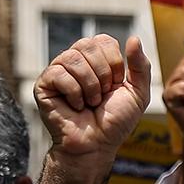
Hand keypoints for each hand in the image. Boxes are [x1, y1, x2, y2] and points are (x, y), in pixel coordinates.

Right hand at [34, 35, 153, 183]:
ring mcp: (58, 72)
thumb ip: (140, 66)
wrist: (97, 145)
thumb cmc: (115, 121)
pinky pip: (59, 73)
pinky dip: (75, 93)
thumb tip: (134, 38)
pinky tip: (76, 106)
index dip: (115, 62)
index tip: (116, 85)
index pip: (104, 40)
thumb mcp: (137, 93)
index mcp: (95, 60)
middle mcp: (75, 62)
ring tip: (91, 102)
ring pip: (73, 58)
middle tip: (102, 95)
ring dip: (90, 85)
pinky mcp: (43, 84)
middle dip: (103, 74)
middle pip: (88, 44)